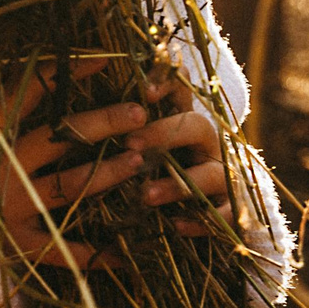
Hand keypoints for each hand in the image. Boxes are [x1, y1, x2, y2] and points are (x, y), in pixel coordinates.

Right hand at [0, 60, 240, 276]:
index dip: (64, 73)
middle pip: (56, 137)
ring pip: (66, 186)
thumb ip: (26, 101)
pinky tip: (125, 251)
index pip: (26, 91)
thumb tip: (79, 57)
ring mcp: (7, 204)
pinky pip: (62, 249)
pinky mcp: (17, 243)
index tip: (104, 58)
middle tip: (140, 112)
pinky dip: (95, 253)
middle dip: (102, 123)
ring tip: (138, 161)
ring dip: (106, 174)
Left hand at [123, 68, 238, 240]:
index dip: (168, 82)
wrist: (205, 217)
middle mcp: (206, 146)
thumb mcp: (140, 149)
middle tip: (130, 144)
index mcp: (182, 122)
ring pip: (213, 173)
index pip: (183, 88)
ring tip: (146, 195)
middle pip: (199, 125)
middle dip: (164, 133)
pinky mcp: (233, 211)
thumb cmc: (158, 175)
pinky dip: (202, 221)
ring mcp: (224, 176)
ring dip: (179, 184)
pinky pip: (226, 214)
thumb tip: (75, 110)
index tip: (145, 92)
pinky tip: (177, 225)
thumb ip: (121, 130)